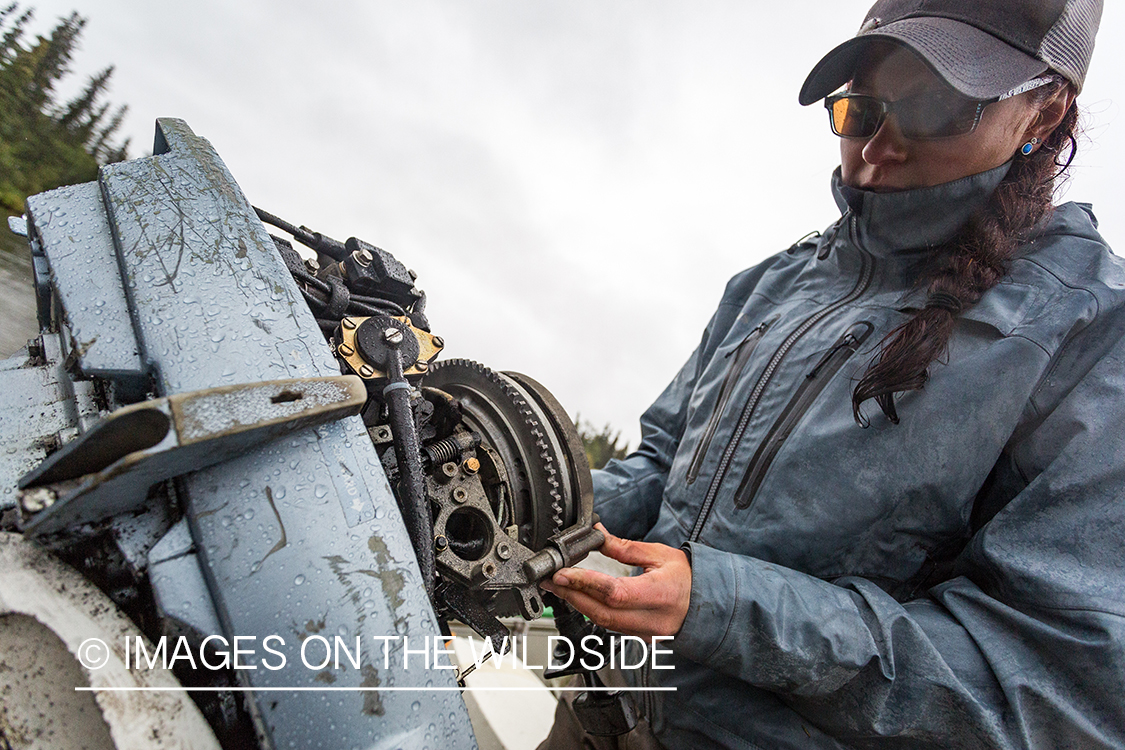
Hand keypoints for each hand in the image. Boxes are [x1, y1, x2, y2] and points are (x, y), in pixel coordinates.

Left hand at [540, 524, 690, 637]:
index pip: (614, 592)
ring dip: (578, 604)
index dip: (585, 584)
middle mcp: (651, 619)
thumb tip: (597, 536)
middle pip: (602, 613)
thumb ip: (625, 548)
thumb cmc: (689, 579)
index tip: (562, 574)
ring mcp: (645, 632)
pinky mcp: (640, 637)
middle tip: (551, 580)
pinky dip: (592, 612)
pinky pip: (610, 626)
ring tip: (559, 587)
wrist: (709, 604)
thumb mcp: (660, 554)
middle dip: (572, 595)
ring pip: (603, 623)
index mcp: (659, 595)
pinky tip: (580, 599)